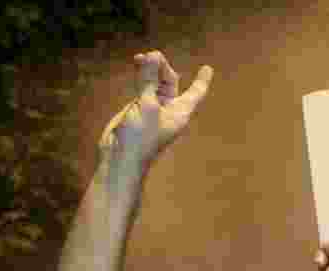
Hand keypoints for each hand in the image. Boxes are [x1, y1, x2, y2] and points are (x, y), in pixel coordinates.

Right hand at [98, 51, 212, 168]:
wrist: (121, 156)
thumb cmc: (140, 137)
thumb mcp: (146, 104)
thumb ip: (149, 79)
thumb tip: (153, 55)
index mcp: (180, 112)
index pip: (195, 93)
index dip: (202, 80)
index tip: (208, 68)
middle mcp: (169, 109)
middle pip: (171, 80)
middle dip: (161, 66)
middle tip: (148, 56)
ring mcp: (153, 108)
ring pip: (155, 81)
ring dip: (150, 68)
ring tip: (139, 58)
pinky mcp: (139, 108)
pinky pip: (144, 86)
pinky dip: (141, 75)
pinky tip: (136, 64)